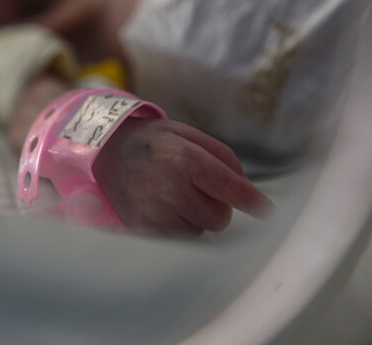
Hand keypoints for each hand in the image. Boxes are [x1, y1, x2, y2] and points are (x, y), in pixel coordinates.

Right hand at [93, 118, 273, 236]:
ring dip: (197, 217)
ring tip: (176, 194)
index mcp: (182, 158)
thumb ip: (223, 157)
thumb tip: (248, 190)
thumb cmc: (153, 142)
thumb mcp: (188, 133)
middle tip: (198, 188)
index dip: (251, 200)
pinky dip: (179, 225)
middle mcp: (168, 188)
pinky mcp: (143, 229)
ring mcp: (153, 212)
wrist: (105, 152)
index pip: (229, 188)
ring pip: (200, 231)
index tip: (266, 209)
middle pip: (219, 218)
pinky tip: (164, 206)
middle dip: (217, 206)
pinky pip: (179, 238)